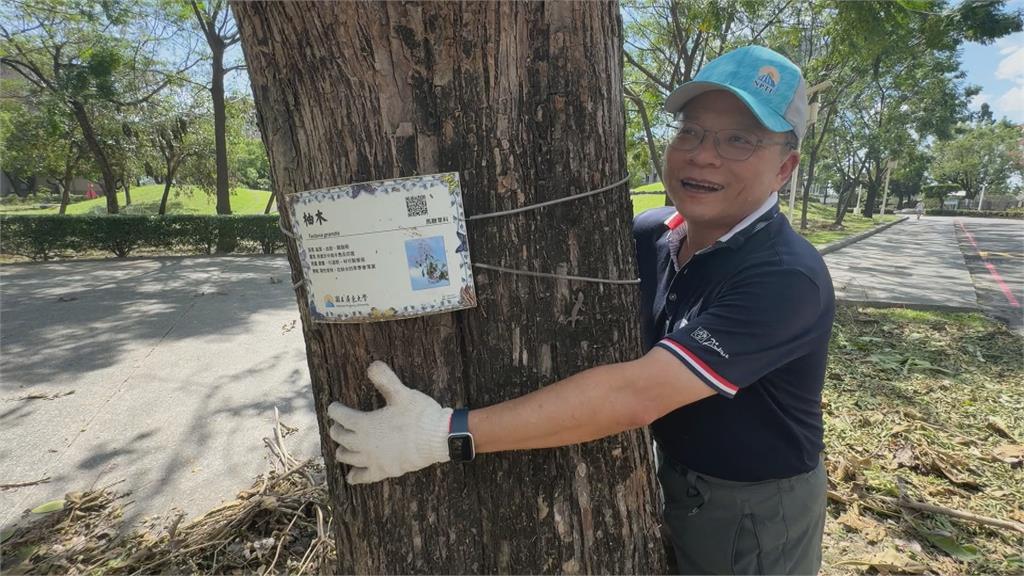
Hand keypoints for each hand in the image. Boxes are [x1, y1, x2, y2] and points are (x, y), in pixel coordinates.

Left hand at [327, 361, 451, 483]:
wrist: (436, 439)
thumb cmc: (419, 415)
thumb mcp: (402, 393)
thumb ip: (384, 379)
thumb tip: (371, 364)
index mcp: (364, 423)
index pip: (340, 416)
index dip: (334, 410)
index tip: (333, 407)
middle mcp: (363, 443)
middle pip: (340, 437)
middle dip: (336, 430)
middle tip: (337, 425)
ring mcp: (372, 459)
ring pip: (347, 457)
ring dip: (342, 451)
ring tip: (343, 447)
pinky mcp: (383, 471)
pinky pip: (363, 477)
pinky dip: (355, 476)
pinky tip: (351, 476)